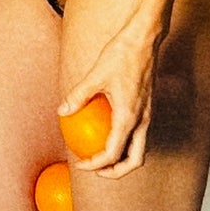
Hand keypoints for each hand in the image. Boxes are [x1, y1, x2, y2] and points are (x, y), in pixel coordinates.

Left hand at [60, 19, 159, 175]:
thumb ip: (78, 96)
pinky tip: (107, 131)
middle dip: (116, 171)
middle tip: (96, 169)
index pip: (113, 153)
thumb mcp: (95, 75)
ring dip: (123, 158)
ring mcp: (148, 115)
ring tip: (102, 156)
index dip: (96, 165)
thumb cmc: (120, 55)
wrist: (144, 39)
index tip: (81, 164)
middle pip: (135, 160)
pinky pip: (139, 134)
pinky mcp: (148, 107)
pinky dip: (126, 142)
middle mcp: (143, 120)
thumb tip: (62, 111)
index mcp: (129, 116)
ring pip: (140, 149)